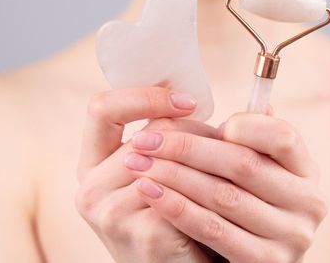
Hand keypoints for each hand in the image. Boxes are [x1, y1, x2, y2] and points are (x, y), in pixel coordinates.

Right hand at [75, 87, 219, 261]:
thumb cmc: (170, 219)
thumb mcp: (158, 175)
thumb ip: (171, 138)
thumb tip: (222, 100)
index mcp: (91, 166)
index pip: (102, 109)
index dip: (145, 96)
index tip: (188, 101)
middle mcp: (91, 188)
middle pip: (150, 133)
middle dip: (196, 131)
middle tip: (227, 138)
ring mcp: (113, 213)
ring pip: (173, 161)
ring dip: (211, 157)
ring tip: (238, 158)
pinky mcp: (145, 232)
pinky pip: (187, 192)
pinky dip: (214, 184)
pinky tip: (234, 184)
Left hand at [124, 112, 327, 262]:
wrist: (254, 258)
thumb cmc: (251, 200)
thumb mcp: (261, 168)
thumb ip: (253, 138)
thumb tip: (245, 105)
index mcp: (306, 170)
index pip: (283, 137)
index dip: (244, 126)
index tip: (200, 118)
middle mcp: (308, 202)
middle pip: (243, 165)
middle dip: (187, 148)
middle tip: (146, 138)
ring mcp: (290, 236)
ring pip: (222, 196)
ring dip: (174, 176)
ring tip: (138, 162)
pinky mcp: (264, 262)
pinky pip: (212, 229)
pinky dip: (177, 208)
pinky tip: (150, 192)